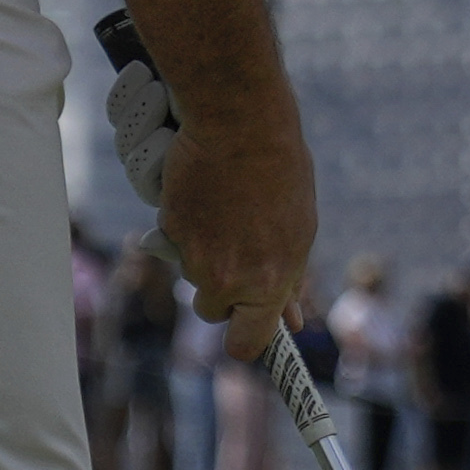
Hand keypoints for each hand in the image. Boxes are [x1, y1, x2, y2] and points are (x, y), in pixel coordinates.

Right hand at [154, 68, 315, 357]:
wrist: (241, 124)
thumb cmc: (281, 173)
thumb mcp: (300, 231)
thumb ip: (290, 280)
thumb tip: (293, 321)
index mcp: (268, 283)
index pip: (246, 345)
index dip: (245, 340)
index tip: (247, 327)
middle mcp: (228, 278)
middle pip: (212, 311)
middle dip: (220, 291)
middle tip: (236, 251)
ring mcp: (195, 256)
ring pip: (192, 275)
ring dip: (203, 254)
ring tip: (225, 212)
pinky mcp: (170, 230)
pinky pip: (174, 242)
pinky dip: (185, 226)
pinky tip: (205, 196)